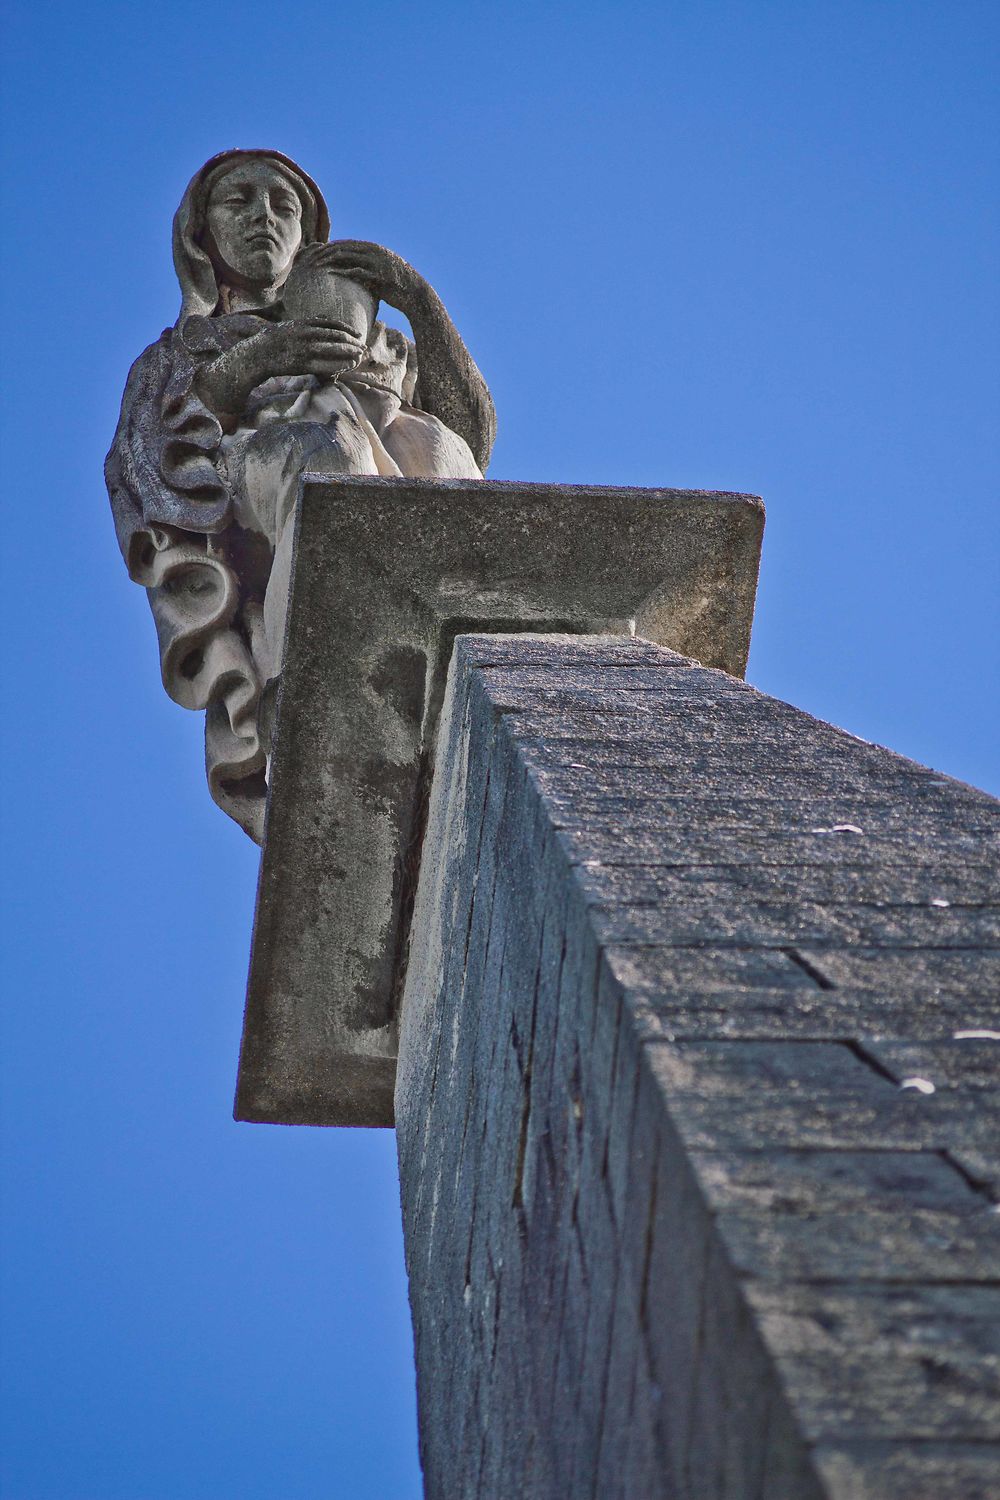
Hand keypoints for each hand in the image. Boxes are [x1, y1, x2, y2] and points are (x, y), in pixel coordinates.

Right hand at [244, 319, 366, 381]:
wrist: (258, 354)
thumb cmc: (275, 341)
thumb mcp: (291, 325)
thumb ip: (308, 322)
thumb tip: (325, 318)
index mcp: (304, 323)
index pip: (332, 324)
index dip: (348, 329)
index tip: (358, 335)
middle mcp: (306, 334)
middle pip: (337, 336)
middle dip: (352, 343)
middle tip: (363, 348)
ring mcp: (305, 349)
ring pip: (334, 350)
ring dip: (349, 353)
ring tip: (359, 357)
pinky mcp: (302, 364)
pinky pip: (326, 364)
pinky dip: (338, 365)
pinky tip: (347, 367)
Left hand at [297, 240, 425, 312]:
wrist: (416, 294)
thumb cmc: (397, 287)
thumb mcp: (380, 275)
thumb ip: (366, 271)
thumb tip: (352, 276)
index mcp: (373, 249)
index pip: (347, 244)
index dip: (330, 247)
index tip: (317, 252)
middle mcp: (374, 251)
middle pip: (344, 246)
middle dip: (325, 250)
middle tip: (311, 257)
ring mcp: (376, 261)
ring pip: (348, 255)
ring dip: (330, 259)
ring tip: (316, 265)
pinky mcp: (379, 274)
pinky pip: (357, 270)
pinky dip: (343, 271)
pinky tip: (331, 274)